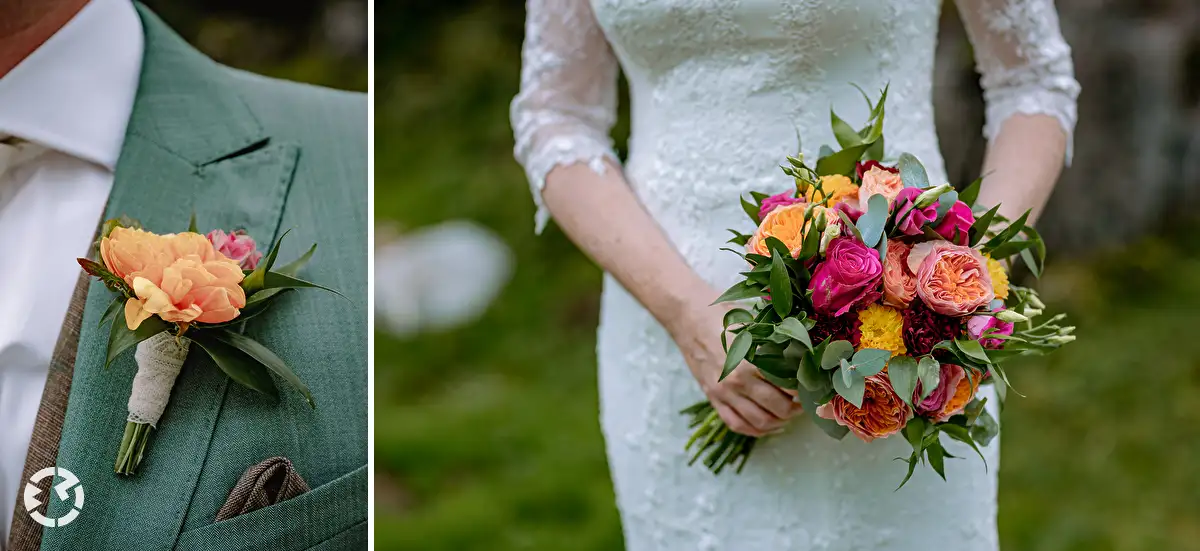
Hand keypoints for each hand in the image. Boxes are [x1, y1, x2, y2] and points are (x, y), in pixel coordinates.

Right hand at [670, 294, 802, 436]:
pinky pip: (737, 424)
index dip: (804, 391)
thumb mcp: (755, 324)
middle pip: (778, 409)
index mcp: (751, 361)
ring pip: (759, 422)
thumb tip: (805, 354)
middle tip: (804, 402)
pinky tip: (769, 425)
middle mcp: (737, 382)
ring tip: (789, 414)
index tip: (812, 388)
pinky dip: (756, 430)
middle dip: (796, 409)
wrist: (688, 316)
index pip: (787, 387)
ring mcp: (723, 393)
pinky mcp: (713, 398)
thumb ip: (777, 342)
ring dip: (780, 422)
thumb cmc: (724, 315)